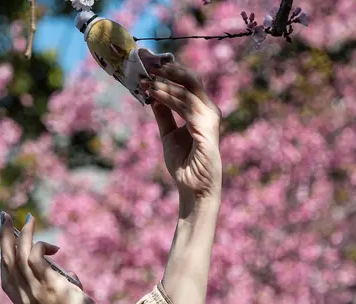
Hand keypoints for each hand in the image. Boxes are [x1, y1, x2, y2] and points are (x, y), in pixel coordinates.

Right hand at [0, 212, 106, 303]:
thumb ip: (61, 291)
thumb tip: (69, 276)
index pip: (6, 280)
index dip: (5, 259)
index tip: (8, 243)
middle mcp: (24, 299)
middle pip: (6, 262)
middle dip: (3, 238)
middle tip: (5, 218)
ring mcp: (34, 291)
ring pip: (17, 256)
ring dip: (21, 234)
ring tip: (28, 220)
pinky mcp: (47, 284)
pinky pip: (34, 256)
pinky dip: (39, 244)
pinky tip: (53, 245)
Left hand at [141, 62, 222, 203]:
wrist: (193, 189)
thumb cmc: (185, 164)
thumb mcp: (169, 134)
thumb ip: (164, 114)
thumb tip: (153, 95)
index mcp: (202, 110)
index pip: (187, 82)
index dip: (169, 71)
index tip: (148, 64)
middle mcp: (209, 110)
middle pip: (191, 79)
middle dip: (168, 69)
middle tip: (146, 62)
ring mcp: (210, 117)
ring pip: (186, 90)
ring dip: (163, 83)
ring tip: (145, 80)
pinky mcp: (207, 127)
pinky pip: (185, 105)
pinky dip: (167, 97)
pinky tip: (152, 94)